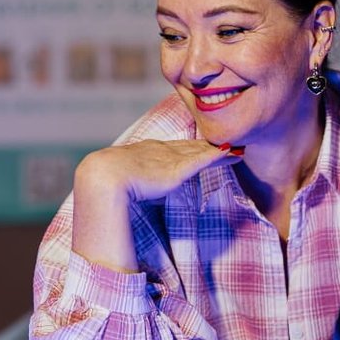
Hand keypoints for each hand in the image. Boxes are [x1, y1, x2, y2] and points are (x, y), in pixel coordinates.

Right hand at [77, 139, 241, 203]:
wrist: (104, 179)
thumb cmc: (106, 186)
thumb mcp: (122, 182)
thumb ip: (133, 186)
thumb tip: (135, 197)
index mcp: (143, 151)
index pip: (170, 148)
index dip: (186, 147)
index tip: (199, 146)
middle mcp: (158, 150)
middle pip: (188, 146)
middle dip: (205, 144)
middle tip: (224, 143)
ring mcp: (169, 158)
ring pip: (199, 151)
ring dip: (218, 150)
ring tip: (235, 149)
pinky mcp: (178, 169)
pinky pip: (204, 159)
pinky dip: (220, 156)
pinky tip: (233, 153)